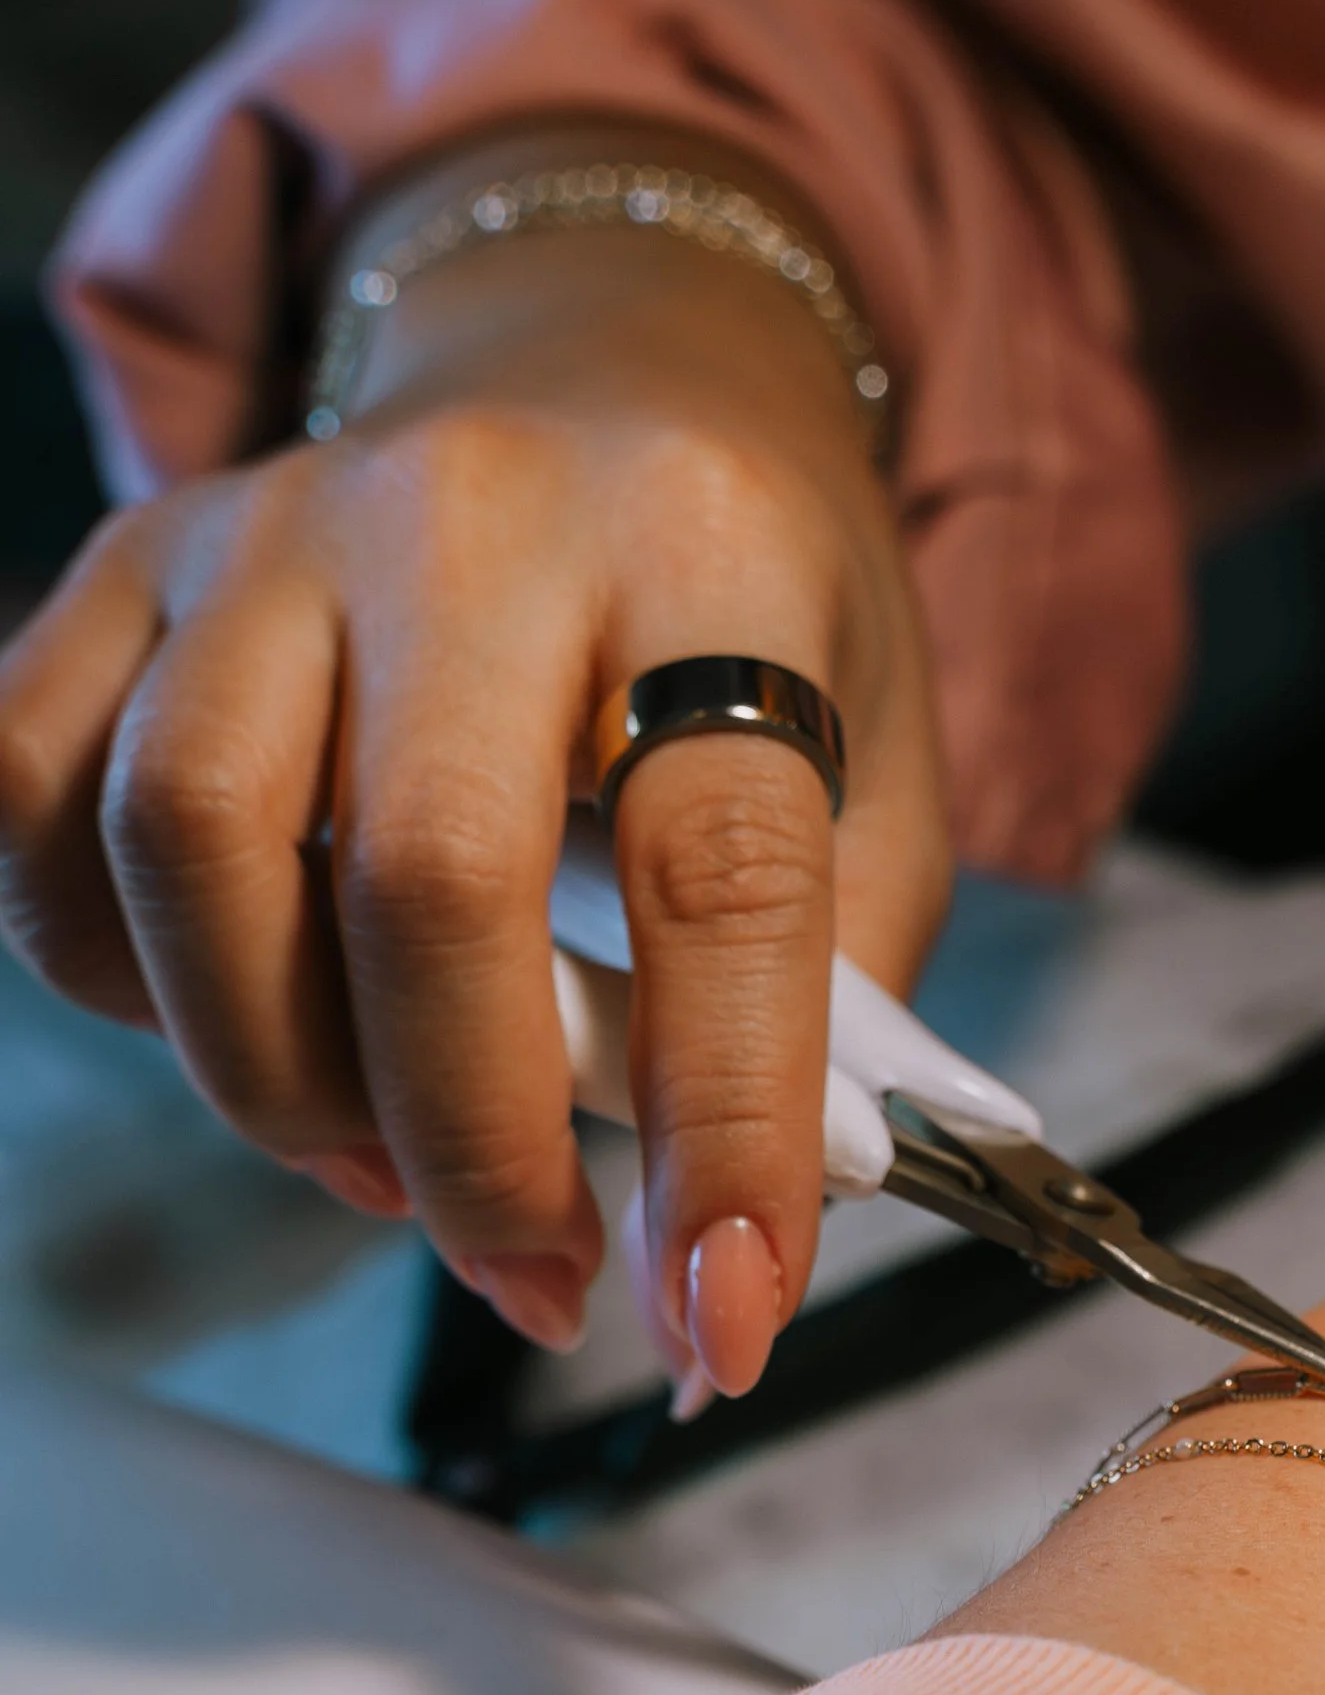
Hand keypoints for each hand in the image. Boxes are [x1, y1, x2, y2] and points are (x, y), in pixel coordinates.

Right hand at [0, 126, 949, 1397]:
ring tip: (392, 1163)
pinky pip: (35, 806)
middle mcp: (473, 516)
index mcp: (710, 554)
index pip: (718, 877)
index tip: (723, 1321)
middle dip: (472, 1146)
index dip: (724, 1131)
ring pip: (187, 845)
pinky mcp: (131, 564)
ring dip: (282, 1080)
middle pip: (419, 880)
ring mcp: (273, 526)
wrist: (605, 373)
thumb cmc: (749, 618)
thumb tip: (717, 1274)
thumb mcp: (871, 782)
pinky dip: (120, 977)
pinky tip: (248, 1021)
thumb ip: (826, 1013)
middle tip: (538, 1266)